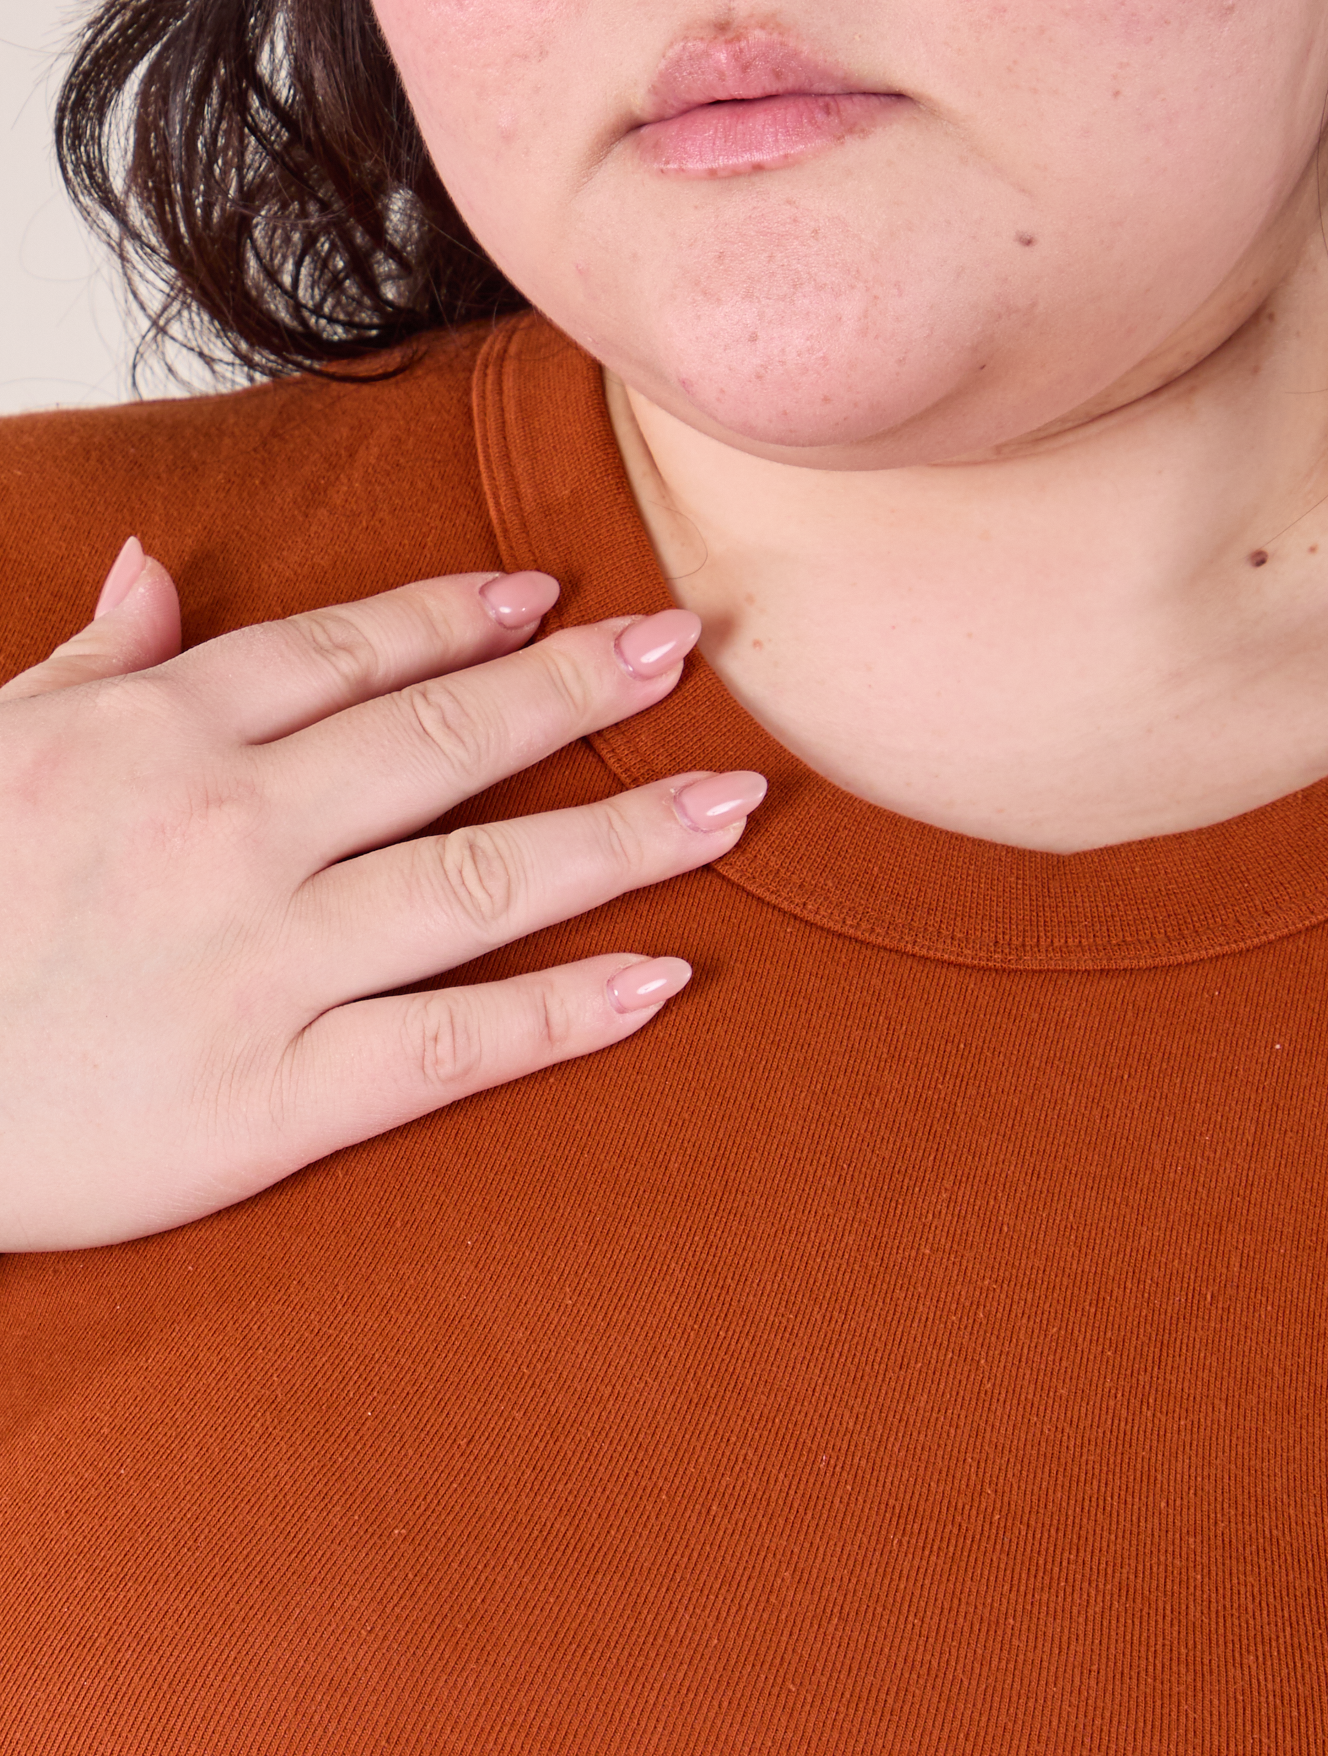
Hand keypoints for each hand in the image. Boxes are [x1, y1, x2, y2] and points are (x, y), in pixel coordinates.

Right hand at [0, 540, 765, 1250]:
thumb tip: (148, 572)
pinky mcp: (274, 1097)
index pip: (344, 653)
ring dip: (624, 834)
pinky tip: (662, 979)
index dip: (463, 619)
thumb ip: (84, 665)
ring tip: (730, 801)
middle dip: (578, 688)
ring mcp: (261, 962)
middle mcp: (228, 828)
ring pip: (485, 882)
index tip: (554, 596)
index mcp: (155, 736)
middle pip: (445, 741)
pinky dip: (566, 1012)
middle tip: (687, 649)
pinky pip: (453, 1044)